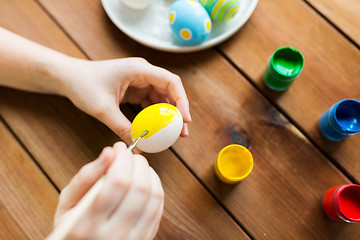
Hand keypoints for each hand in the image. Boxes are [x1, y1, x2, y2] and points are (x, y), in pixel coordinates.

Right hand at [53, 142, 163, 239]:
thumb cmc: (73, 225)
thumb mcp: (68, 202)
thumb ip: (86, 176)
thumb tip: (109, 152)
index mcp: (88, 224)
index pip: (117, 182)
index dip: (122, 158)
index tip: (118, 148)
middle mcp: (114, 235)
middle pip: (139, 187)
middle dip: (137, 162)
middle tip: (129, 155)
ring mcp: (133, 239)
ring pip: (153, 196)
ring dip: (149, 172)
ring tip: (136, 166)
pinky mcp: (146, 238)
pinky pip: (159, 207)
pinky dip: (155, 186)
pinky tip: (144, 180)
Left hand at [58, 57, 190, 144]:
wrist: (68, 77)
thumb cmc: (83, 85)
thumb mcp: (103, 109)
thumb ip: (122, 127)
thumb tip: (138, 147)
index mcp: (138, 70)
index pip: (170, 82)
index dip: (182, 100)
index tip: (185, 120)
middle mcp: (143, 73)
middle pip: (170, 92)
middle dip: (177, 113)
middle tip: (182, 133)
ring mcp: (139, 82)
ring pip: (161, 100)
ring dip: (167, 117)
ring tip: (173, 136)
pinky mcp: (134, 90)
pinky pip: (150, 104)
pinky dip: (154, 117)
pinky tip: (156, 131)